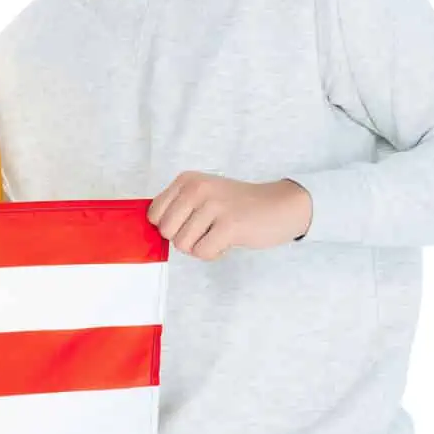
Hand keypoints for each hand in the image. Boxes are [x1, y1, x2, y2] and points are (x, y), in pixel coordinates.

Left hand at [149, 173, 312, 259]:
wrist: (281, 205)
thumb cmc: (237, 206)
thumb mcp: (203, 195)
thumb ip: (178, 207)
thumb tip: (152, 229)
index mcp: (186, 180)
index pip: (153, 214)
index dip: (169, 227)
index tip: (189, 225)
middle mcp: (197, 188)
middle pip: (166, 231)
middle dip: (184, 239)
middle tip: (206, 232)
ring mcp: (213, 205)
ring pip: (183, 244)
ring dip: (200, 247)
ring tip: (219, 235)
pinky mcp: (230, 224)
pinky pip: (203, 252)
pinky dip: (214, 254)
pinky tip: (228, 241)